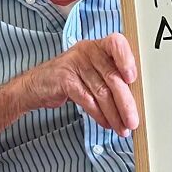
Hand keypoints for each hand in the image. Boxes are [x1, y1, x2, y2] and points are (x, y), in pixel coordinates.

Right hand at [15, 33, 138, 135]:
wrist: (36, 84)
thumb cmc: (71, 78)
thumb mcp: (92, 71)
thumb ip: (111, 79)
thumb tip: (135, 102)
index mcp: (99, 46)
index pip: (117, 43)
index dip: (127, 59)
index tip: (133, 79)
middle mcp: (88, 51)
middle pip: (112, 77)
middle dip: (125, 103)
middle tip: (133, 121)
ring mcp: (74, 64)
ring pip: (101, 92)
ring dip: (113, 114)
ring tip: (121, 128)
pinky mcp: (64, 79)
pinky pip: (87, 99)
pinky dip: (98, 115)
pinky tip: (106, 123)